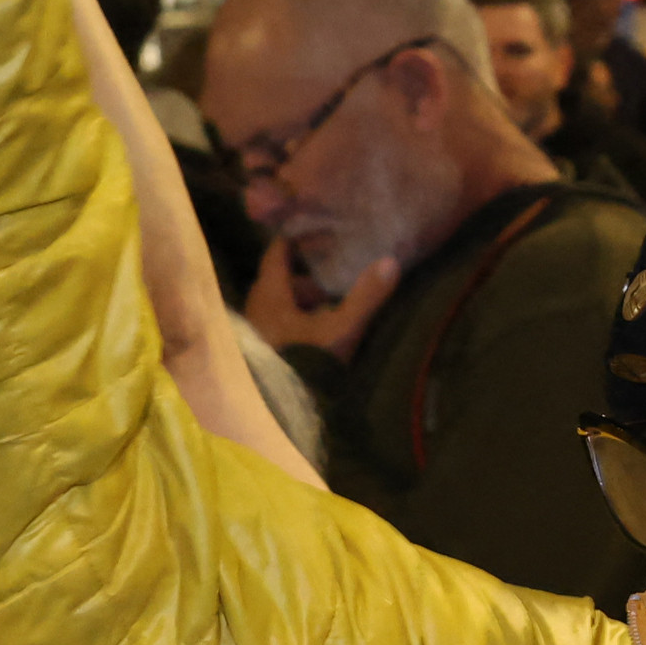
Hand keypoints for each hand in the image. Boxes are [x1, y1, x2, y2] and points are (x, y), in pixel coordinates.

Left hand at [245, 234, 401, 357]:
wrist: (276, 413)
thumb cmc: (304, 364)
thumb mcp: (341, 329)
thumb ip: (366, 297)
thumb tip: (391, 261)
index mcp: (269, 294)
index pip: (276, 254)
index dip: (294, 240)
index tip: (313, 232)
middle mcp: (255, 309)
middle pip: (279, 282)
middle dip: (305, 278)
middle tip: (332, 277)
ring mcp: (254, 333)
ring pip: (278, 307)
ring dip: (301, 304)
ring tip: (329, 309)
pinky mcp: (258, 355)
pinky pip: (276, 328)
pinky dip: (294, 324)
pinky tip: (315, 336)